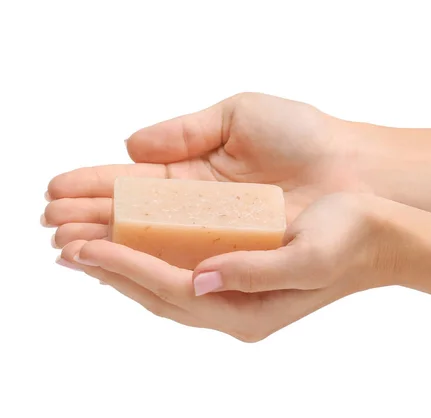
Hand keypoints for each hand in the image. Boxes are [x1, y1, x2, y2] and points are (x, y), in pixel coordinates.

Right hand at [43, 93, 368, 247]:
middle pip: (135, 219)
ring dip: (110, 245)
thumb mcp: (238, 116)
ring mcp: (218, 236)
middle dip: (91, 220)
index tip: (55, 191)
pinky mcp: (238, 258)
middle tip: (50, 225)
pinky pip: (188, 262)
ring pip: (154, 244)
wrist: (353, 167)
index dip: (94, 187)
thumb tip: (128, 146)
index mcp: (196, 172)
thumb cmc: (303, 136)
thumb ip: (183, 131)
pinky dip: (151, 262)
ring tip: (69, 245)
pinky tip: (115, 260)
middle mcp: (201, 209)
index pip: (135, 184)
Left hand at [57, 193, 396, 340]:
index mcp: (251, 309)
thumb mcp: (310, 256)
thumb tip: (203, 276)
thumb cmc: (351, 239)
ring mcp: (237, 292)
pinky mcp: (240, 272)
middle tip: (66, 247)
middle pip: (159, 293)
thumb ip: (257, 272)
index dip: (127, 268)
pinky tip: (133, 242)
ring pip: (165, 284)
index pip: (173, 290)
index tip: (87, 247)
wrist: (381, 236)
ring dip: (124, 266)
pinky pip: (182, 270)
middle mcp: (237, 307)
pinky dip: (151, 257)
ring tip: (85, 248)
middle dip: (111, 271)